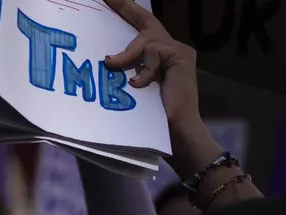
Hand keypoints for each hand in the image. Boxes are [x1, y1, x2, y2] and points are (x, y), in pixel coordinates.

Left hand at [101, 0, 199, 127]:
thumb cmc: (153, 118)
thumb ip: (126, 70)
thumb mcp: (133, 88)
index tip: (109, 1)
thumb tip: (104, 61)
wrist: (176, 131)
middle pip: (147, 21)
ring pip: (145, 38)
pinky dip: (142, 69)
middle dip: (127, 7)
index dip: (127, 13)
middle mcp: (171, 49)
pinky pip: (153, 51)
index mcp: (159, 57)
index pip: (142, 30)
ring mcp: (178, 51)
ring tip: (111, 64)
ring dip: (126, 55)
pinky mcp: (181, 55)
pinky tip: (137, 84)